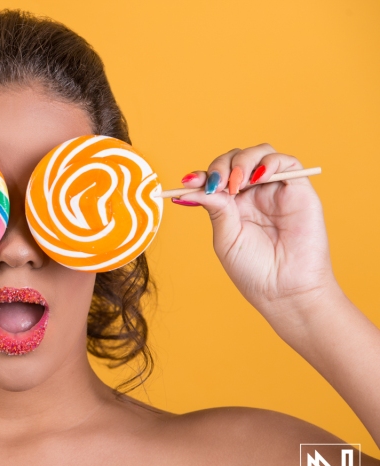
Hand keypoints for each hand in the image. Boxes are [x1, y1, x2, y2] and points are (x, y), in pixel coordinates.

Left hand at [174, 143, 338, 316]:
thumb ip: (215, 207)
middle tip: (215, 185)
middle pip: (234, 159)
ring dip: (242, 162)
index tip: (188, 182)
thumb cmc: (254, 270)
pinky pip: (287, 161)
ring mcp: (276, 190)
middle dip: (220, 167)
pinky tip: (257, 178)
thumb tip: (192, 185)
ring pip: (259, 153)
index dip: (201, 174)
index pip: (216, 176)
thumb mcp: (225, 236)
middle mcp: (254, 193)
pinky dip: (269, 162)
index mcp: (232, 205)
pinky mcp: (298, 190)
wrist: (284, 290)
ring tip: (236, 185)